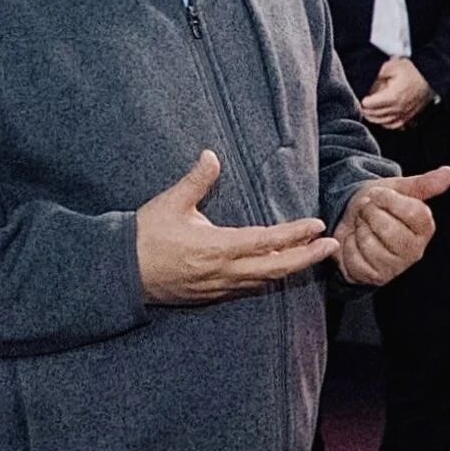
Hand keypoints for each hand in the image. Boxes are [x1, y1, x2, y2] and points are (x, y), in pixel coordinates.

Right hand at [135, 149, 337, 306]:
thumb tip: (211, 155)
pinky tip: (277, 270)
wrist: (118, 273)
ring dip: (290, 270)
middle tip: (331, 248)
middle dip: (307, 258)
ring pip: (263, 282)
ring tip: (311, 257)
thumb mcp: (169, 203)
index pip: (266, 242)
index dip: (295, 235)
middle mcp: (223, 272)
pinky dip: (267, 279)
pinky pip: (246, 289)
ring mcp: (217, 287)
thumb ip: (196, 180)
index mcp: (217, 247)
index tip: (318, 226)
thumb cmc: (143, 236)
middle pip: (275, 269)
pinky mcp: (209, 296)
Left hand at [334, 165, 449, 285]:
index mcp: (425, 228)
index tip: (378, 194)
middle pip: (388, 228)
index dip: (389, 199)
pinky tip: (353, 242)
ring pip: (369, 243)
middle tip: (367, 210)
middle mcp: (414, 251)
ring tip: (362, 225)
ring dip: (358, 228)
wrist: (351, 220)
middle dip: (370, 213)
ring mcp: (394, 267)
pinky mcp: (374, 277)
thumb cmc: (378, 205)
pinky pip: (354, 259)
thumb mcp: (397, 189)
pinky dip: (347, 246)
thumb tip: (449, 172)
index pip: (414, 212)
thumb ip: (423, 183)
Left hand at [358, 62, 433, 129]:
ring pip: (384, 122)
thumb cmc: (414, 71)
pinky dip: (386, 124)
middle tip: (360, 107)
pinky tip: (383, 119)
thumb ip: (379, 75)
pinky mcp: (411, 118)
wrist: (433, 77)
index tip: (360, 100)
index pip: (371, 105)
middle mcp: (398, 109)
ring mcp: (405, 115)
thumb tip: (370, 83)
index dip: (363, 102)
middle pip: (376, 115)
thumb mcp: (393, 66)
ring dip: (374, 119)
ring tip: (368, 114)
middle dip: (366, 111)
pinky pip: (395, 125)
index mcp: (392, 97)